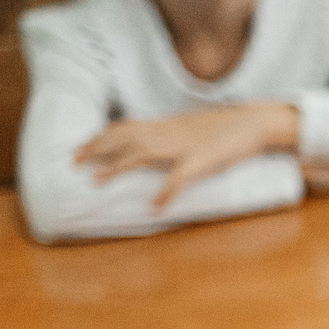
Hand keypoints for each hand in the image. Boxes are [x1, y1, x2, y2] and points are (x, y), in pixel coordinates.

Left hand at [74, 101, 299, 208]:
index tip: (80, 147)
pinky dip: (165, 191)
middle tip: (74, 161)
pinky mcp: (202, 161)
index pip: (125, 127)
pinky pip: (179, 178)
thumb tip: (151, 149)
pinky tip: (155, 206)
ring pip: (142, 153)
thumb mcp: (191, 129)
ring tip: (97, 180)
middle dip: (97, 148)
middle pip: (124, 137)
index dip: (99, 137)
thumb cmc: (225, 128)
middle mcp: (168, 133)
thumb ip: (170, 137)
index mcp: (166, 125)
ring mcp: (183, 147)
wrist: (254, 122)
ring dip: (117, 166)